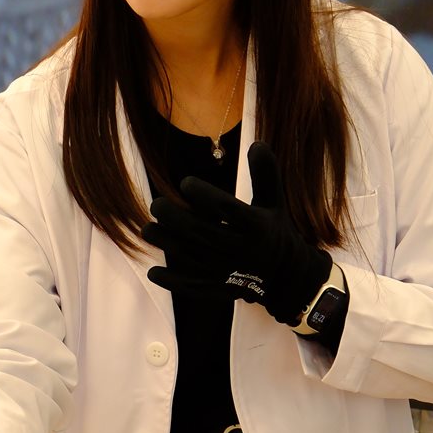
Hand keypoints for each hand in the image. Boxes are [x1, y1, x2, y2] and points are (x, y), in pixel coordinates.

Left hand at [144, 141, 330, 326]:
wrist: (285, 275)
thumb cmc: (273, 230)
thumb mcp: (274, 202)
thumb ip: (266, 174)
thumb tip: (256, 144)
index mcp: (255, 226)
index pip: (226, 208)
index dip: (204, 194)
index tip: (186, 183)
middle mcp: (241, 250)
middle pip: (202, 233)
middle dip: (175, 218)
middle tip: (157, 205)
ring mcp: (228, 272)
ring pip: (191, 258)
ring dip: (166, 244)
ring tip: (147, 229)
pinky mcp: (219, 288)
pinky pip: (192, 287)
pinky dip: (171, 281)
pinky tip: (153, 271)